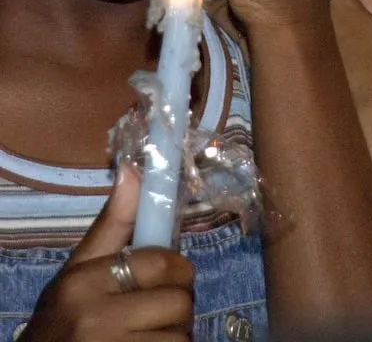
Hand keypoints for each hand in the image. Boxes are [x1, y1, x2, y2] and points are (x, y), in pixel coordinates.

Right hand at [21, 166, 194, 340]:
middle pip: (179, 299)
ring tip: (147, 333)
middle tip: (157, 310)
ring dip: (175, 332)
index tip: (165, 277)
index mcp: (83, 283)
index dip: (174, 270)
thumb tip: (132, 170)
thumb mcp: (79, 270)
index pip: (161, 264)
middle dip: (177, 302)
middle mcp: (95, 319)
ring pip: (182, 332)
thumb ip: (112, 224)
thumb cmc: (65, 316)